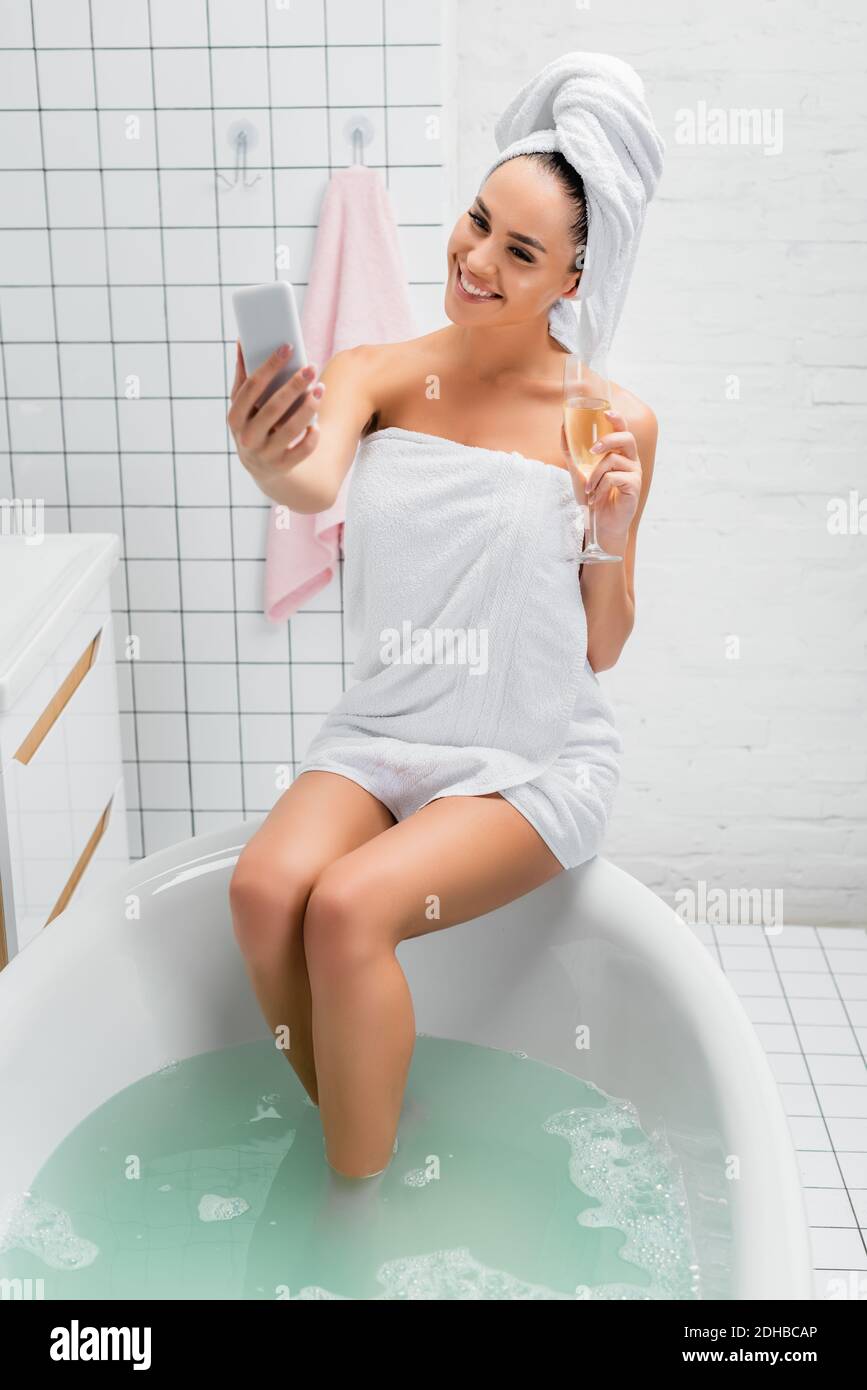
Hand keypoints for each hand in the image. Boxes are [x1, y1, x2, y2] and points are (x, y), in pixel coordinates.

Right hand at [228, 341, 324, 476]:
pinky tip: (317, 424)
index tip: (288, 347)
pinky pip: (301, 451)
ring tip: (320, 388)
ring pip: (289, 430)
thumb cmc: (254, 425)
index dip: (270, 366)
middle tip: (311, 367)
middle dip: (293, 386)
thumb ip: (244, 376)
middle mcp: (247, 437)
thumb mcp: (244, 406)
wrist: (263, 468)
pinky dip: (311, 438)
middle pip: (273, 408)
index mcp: (235, 417)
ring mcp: (265, 454)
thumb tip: (242, 341)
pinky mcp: (283, 466)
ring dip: (308, 408)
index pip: (251, 387)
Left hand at [560, 408, 640, 540]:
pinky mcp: (634, 487)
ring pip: (613, 460)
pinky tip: (597, 497)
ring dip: (595, 475)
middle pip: (626, 438)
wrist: (598, 523)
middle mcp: (631, 460)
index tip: (606, 412)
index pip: (623, 430)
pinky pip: (614, 478)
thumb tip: (563, 427)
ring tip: (590, 489)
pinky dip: (601, 486)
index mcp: (620, 453)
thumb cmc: (592, 497)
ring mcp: (634, 473)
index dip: (617, 418)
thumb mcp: (578, 471)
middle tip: (592, 450)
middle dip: (607, 440)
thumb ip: (572, 451)